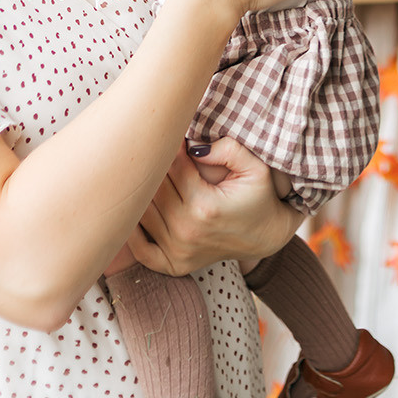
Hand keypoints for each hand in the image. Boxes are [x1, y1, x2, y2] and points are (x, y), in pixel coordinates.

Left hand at [130, 139, 299, 275]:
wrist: (265, 236)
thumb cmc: (259, 198)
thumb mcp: (255, 169)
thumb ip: (228, 150)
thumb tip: (193, 145)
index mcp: (204, 206)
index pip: (172, 167)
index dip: (169, 145)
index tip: (170, 132)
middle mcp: (187, 231)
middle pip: (153, 189)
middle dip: (151, 165)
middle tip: (151, 146)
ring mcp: (178, 251)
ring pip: (142, 213)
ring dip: (140, 192)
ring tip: (144, 171)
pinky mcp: (174, 265)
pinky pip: (140, 250)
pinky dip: (131, 231)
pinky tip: (134, 210)